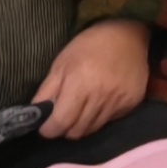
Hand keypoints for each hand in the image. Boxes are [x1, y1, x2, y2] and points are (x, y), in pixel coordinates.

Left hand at [34, 19, 152, 141]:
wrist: (128, 35)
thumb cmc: (89, 46)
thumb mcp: (61, 64)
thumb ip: (46, 92)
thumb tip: (35, 116)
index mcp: (79, 84)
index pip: (60, 123)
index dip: (49, 129)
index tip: (46, 125)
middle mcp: (100, 96)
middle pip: (76, 132)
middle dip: (65, 128)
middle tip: (63, 116)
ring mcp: (118, 102)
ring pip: (92, 130)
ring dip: (82, 124)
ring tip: (82, 107)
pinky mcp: (131, 104)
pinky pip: (109, 122)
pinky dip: (100, 118)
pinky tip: (100, 101)